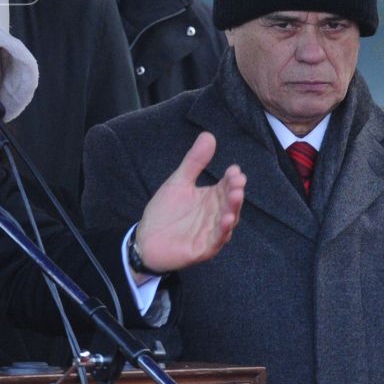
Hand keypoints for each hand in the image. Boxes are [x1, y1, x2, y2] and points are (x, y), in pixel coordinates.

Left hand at [132, 132, 245, 273]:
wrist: (145, 239)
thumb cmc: (165, 211)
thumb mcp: (178, 182)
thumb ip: (194, 162)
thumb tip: (209, 135)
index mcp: (211, 198)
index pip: (226, 186)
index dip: (232, 179)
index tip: (234, 169)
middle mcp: (215, 215)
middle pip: (229, 203)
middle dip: (235, 192)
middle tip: (237, 181)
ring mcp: (211, 232)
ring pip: (227, 221)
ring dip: (233, 209)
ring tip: (236, 196)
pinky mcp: (203, 248)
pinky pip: (216, 240)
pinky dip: (222, 231)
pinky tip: (226, 220)